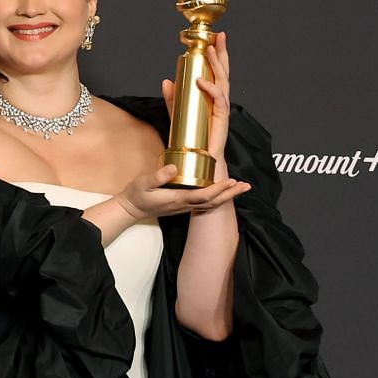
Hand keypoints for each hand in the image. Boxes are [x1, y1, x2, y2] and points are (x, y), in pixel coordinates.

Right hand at [117, 162, 249, 223]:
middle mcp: (185, 205)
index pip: (204, 195)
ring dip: (227, 196)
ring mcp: (185, 206)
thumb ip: (158, 176)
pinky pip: (206, 203)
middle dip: (230, 194)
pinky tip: (223, 191)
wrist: (131, 210)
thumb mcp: (143, 183)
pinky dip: (218, 197)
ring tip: (240, 187)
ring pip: (211, 203)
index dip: (219, 189)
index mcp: (178, 198)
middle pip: (213, 202)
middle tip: (246, 186)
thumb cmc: (137, 195)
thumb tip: (173, 168)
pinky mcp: (184, 205)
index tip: (231, 181)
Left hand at [158, 26, 235, 203]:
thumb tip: (166, 81)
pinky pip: (219, 102)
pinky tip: (201, 80)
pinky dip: (211, 90)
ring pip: (224, 84)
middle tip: (220, 37)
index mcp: (211, 101)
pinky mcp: (221, 123)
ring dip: (218, 66)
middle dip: (222, 54)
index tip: (215, 39)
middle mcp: (219, 104)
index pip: (216, 74)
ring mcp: (221, 113)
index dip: (217, 57)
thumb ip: (173, 100)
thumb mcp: (177, 117)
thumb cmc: (191, 146)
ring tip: (211, 50)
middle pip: (224, 74)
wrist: (200, 170)